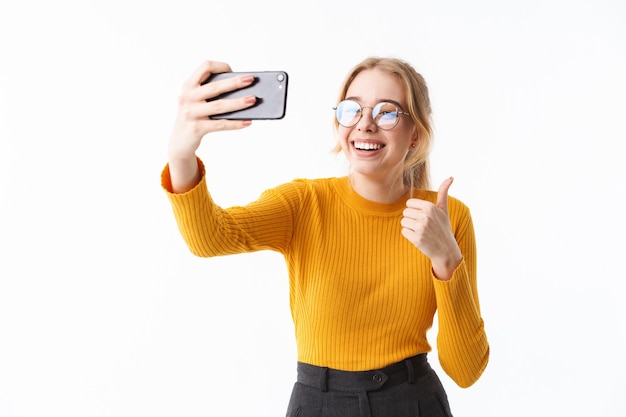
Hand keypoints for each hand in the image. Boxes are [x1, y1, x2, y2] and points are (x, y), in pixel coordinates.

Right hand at [167, 61, 256, 191]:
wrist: (179, 142)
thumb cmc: (194, 117)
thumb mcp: (198, 101)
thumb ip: (212, 94)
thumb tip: (242, 91)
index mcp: (188, 85)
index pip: (205, 67)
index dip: (220, 66)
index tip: (233, 70)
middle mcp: (187, 97)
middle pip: (215, 87)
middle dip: (235, 82)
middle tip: (251, 80)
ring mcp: (191, 113)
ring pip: (219, 106)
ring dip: (239, 102)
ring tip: (253, 100)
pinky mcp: (196, 128)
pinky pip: (220, 124)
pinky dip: (236, 123)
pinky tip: (248, 122)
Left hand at [400, 177, 462, 279]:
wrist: (446, 250)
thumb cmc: (443, 228)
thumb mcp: (443, 210)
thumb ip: (443, 193)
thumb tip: (451, 177)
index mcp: (430, 207)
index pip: (409, 203)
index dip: (414, 210)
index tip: (423, 217)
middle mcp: (425, 216)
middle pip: (405, 213)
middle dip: (411, 219)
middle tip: (423, 226)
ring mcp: (421, 227)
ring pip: (403, 222)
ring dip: (410, 227)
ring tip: (421, 232)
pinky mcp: (416, 238)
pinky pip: (403, 232)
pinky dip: (409, 236)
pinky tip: (419, 238)